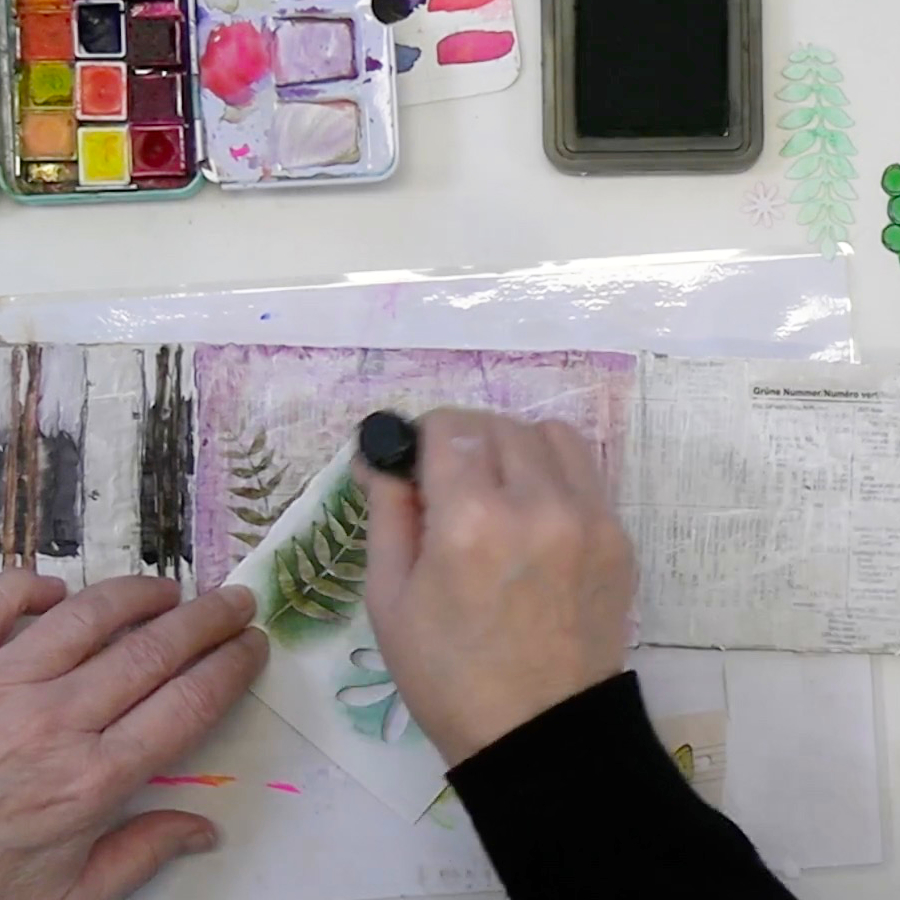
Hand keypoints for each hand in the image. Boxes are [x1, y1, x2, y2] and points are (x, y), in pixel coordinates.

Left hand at [0, 572, 267, 899]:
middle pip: (154, 651)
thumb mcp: (63, 899)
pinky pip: (0, 602)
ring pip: (89, 616)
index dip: (231, 668)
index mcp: (92, 781)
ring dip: (140, 594)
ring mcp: (4, 684)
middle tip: (237, 600)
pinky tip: (57, 592)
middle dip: (208, 619)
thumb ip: (137, 857)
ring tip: (169, 591)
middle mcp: (55, 722)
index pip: (188, 704)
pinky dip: (30, 587)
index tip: (253, 646)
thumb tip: (206, 829)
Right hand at [358, 409, 635, 765]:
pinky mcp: (618, 535)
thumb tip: (380, 454)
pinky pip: (584, 470)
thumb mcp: (389, 598)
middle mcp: (537, 504)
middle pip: (497, 424)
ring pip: (548, 433)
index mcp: (470, 521)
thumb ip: (386, 511)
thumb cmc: (448, 675)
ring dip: (513, 447)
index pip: (449, 427)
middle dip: (463, 440)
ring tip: (497, 490)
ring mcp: (588, 517)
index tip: (415, 462)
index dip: (422, 435)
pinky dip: (552, 472)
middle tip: (449, 483)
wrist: (541, 735)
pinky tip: (534, 513)